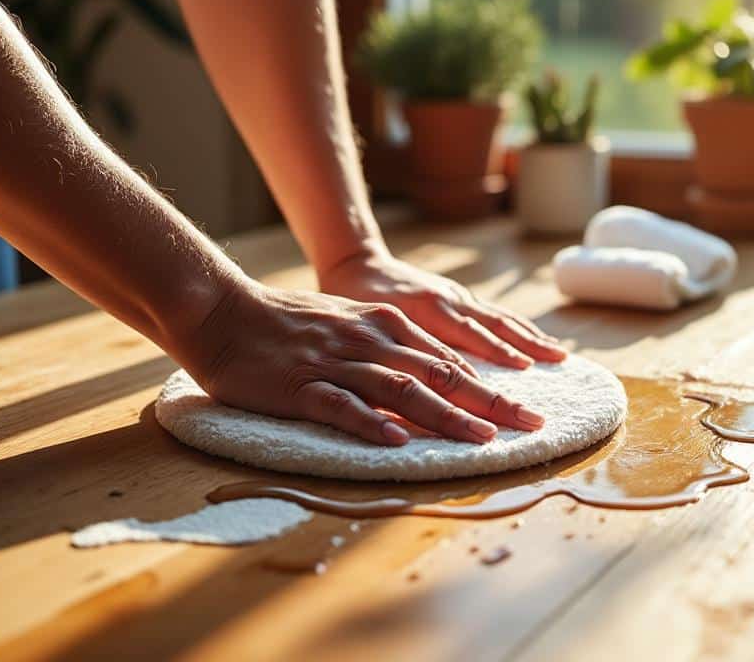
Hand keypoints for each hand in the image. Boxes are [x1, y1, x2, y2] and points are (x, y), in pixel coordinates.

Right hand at [173, 276, 545, 445]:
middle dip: (490, 402)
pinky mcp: (301, 386)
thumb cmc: (287, 322)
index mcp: (386, 325)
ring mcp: (336, 363)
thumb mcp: (350, 324)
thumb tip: (434, 378)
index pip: (450, 361)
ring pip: (402, 391)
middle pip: (441, 374)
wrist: (222, 311)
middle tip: (531, 424)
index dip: (493, 387)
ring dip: (445, 416)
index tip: (527, 410)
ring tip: (481, 439)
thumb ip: (391, 350)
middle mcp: (370, 341)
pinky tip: (396, 442)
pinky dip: (371, 424)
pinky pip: (341, 406)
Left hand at [317, 250, 566, 368]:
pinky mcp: (460, 297)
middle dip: (527, 351)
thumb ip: (396, 348)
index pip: (468, 337)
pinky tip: (536, 341)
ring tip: (560, 355)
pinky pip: (496, 314)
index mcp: (426, 308)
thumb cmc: (355, 300)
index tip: (522, 376)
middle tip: (558, 368)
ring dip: (531, 338)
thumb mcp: (367, 325)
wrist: (358, 263)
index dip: (496, 356)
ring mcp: (457, 297)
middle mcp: (448, 301)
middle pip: (494, 329)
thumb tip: (422, 383)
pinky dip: (519, 328)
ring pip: (501, 319)